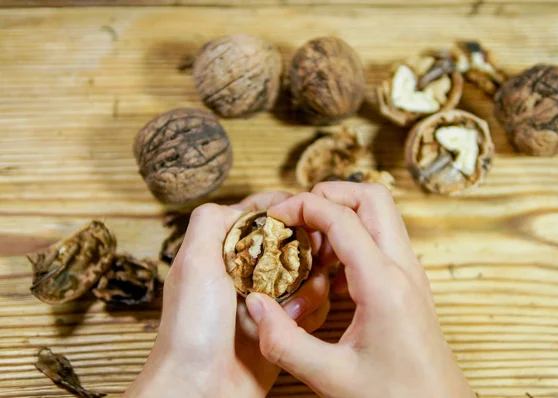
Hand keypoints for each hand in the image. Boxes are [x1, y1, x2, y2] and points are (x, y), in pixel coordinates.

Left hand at [125, 192, 330, 397]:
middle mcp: (245, 274)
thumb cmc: (191, 329)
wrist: (199, 389)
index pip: (259, 216)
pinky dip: (312, 311)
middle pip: (292, 243)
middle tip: (313, 258)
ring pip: (308, 275)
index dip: (284, 209)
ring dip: (311, 285)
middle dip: (307, 248)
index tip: (305, 210)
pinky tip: (296, 322)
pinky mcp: (282, 328)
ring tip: (293, 305)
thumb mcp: (192, 263)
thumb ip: (210, 220)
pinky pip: (312, 309)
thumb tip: (240, 206)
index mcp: (222, 253)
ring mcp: (266, 302)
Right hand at [245, 183, 474, 397]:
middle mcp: (403, 268)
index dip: (303, 206)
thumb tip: (256, 305)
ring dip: (342, 213)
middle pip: (371, 197)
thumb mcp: (331, 376)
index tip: (274, 216)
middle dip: (328, 195)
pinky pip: (381, 237)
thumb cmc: (396, 397)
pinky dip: (352, 235)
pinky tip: (329, 269)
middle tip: (295, 218)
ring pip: (379, 213)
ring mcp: (410, 272)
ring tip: (309, 244)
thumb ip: (285, 342)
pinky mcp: (408, 282)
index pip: (343, 217)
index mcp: (384, 284)